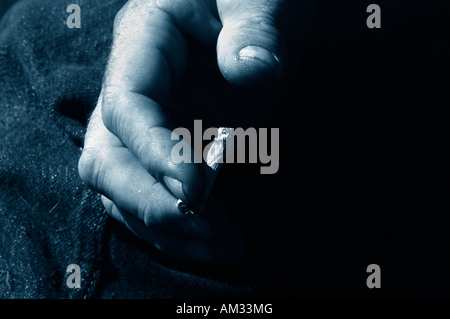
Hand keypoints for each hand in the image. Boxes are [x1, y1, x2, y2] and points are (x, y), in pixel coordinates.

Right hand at [78, 0, 304, 263]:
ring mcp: (153, 125)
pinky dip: (185, 228)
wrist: (265, 11)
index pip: (126, 107)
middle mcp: (137, 89)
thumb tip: (249, 74)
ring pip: (129, 190)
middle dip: (150, 202)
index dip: (153, 152)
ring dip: (170, 228)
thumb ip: (254, 31)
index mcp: (145, 41)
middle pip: (109, 159)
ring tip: (226, 247)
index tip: (197, 186)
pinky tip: (222, 241)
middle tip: (206, 226)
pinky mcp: (173, 149)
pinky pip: (160, 195)